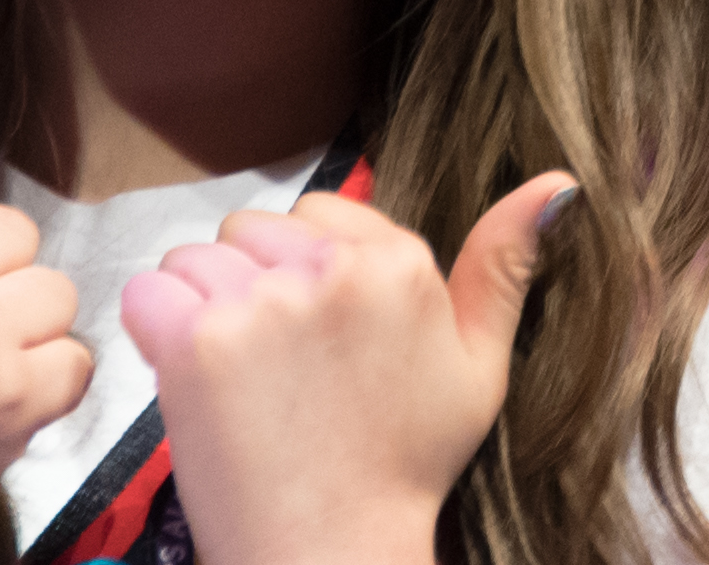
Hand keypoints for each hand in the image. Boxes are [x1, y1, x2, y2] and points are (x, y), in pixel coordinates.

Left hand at [122, 172, 579, 564]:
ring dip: (203, 305)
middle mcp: (332, 269)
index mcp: (399, 262)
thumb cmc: (403, 464)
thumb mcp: (478, 364)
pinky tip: (193, 379)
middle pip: (253, 228)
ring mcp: (263, 302)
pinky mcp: (197, 340)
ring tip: (239, 377)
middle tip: (278, 365)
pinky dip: (156, 329)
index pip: (319, 210)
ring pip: (199, 256)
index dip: (307, 270)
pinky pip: (149, 291)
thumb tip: (560, 181)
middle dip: (254, 280)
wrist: (335, 551)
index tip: (317, 336)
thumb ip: (504, 266)